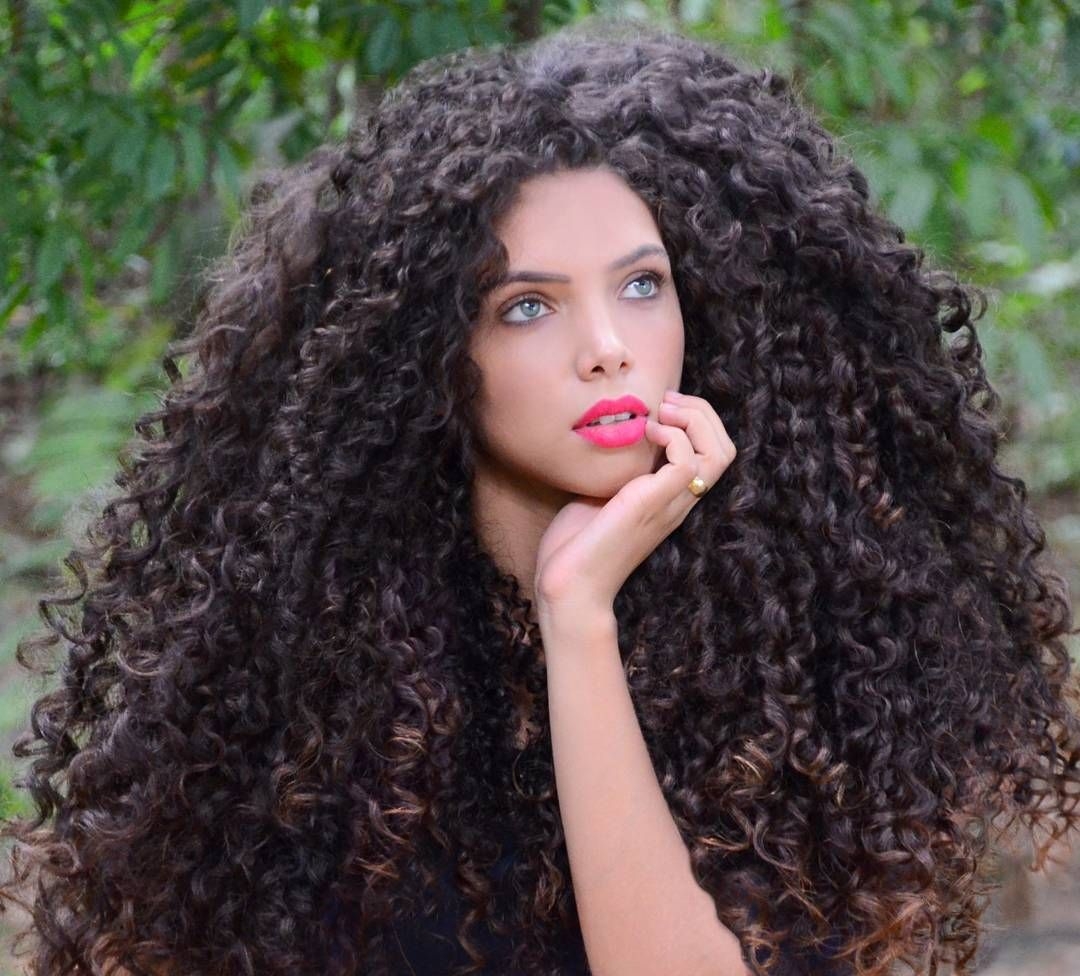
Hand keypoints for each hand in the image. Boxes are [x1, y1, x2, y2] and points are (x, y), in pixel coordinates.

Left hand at [533, 390, 735, 619]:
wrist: (570, 586)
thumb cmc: (578, 545)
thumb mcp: (602, 493)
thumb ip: (618, 468)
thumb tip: (613, 434)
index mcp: (672, 499)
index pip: (714, 454)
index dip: (698, 421)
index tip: (661, 408)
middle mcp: (679, 501)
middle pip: (725, 449)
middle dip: (702, 412)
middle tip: (666, 403)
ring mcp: (670, 504)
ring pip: (718, 453)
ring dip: (693, 420)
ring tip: (661, 414)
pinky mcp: (651, 504)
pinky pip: (687, 461)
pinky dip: (672, 436)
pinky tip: (645, 433)